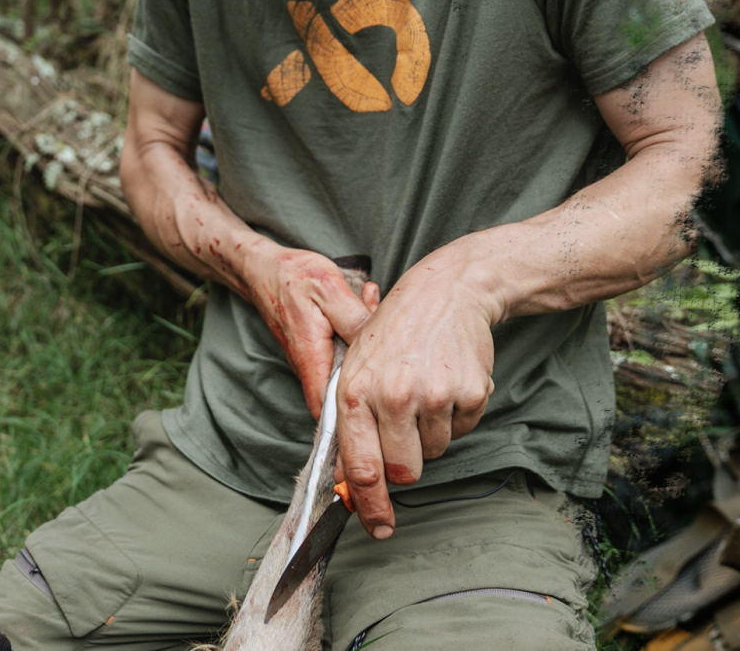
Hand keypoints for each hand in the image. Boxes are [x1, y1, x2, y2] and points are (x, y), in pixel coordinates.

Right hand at [241, 242, 379, 417]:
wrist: (263, 268)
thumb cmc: (293, 276)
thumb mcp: (328, 287)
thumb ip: (353, 317)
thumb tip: (379, 346)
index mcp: (312, 358)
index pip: (332, 409)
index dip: (358, 413)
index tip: (385, 394)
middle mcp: (310, 366)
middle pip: (348, 386)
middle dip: (374, 361)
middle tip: (387, 325)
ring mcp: (314, 358)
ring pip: (349, 364)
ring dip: (366, 338)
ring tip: (372, 303)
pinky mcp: (318, 347)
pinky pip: (344, 347)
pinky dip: (357, 326)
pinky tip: (364, 300)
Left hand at [334, 246, 496, 538]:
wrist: (446, 291)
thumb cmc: (395, 330)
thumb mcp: (357, 366)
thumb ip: (351, 424)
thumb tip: (351, 481)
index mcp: (357, 391)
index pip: (362, 468)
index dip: (370, 507)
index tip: (378, 528)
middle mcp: (394, 395)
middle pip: (404, 471)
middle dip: (406, 462)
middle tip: (407, 428)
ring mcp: (434, 394)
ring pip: (435, 452)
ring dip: (430, 432)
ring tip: (425, 388)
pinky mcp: (470, 393)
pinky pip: (461, 430)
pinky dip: (455, 415)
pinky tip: (446, 381)